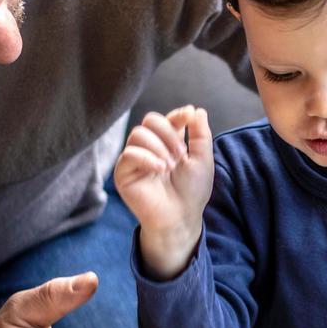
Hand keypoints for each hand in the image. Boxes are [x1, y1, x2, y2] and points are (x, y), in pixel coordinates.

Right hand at [114, 105, 213, 278]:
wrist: (181, 217)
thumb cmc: (192, 192)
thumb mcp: (202, 160)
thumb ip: (200, 134)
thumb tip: (196, 110)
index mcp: (168, 143)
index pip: (167, 119)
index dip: (177, 115)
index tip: (189, 117)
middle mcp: (149, 148)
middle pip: (150, 120)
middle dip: (168, 132)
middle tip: (181, 154)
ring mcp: (135, 159)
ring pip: (138, 134)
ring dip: (159, 146)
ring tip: (170, 166)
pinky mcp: (123, 173)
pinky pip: (128, 153)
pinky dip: (147, 158)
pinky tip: (160, 169)